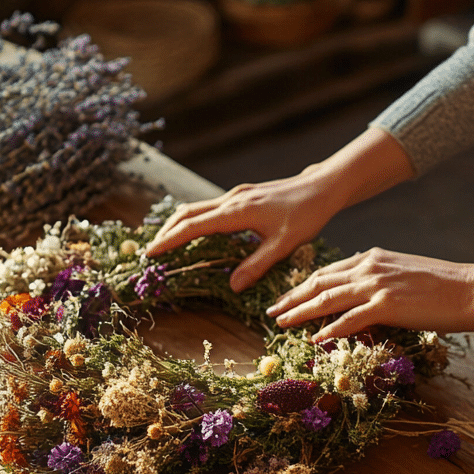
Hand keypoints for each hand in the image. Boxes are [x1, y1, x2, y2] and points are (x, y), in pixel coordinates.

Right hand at [144, 174, 344, 291]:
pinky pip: (209, 208)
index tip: (151, 253)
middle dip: (166, 232)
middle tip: (150, 252)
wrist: (323, 187)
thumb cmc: (307, 215)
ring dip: (178, 225)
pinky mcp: (242, 196)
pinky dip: (194, 220)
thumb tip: (232, 287)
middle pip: (187, 214)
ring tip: (165, 244)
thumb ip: (257, 266)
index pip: (193, 226)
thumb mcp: (284, 245)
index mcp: (237, 212)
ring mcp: (236, 195)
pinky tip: (195, 233)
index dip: (170, 240)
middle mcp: (231, 200)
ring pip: (196, 208)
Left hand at [266, 248, 473, 340]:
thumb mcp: (404, 274)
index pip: (328, 271)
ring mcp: (376, 285)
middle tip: (272, 310)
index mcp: (372, 257)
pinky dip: (329, 329)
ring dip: (300, 311)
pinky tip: (315, 338)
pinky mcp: (386, 305)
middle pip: (319, 282)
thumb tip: (362, 297)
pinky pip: (349, 319)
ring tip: (282, 322)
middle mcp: (369, 267)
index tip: (287, 296)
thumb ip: (379, 281)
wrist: (471, 289)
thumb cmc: (443, 286)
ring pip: (327, 298)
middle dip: (292, 296)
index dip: (304, 285)